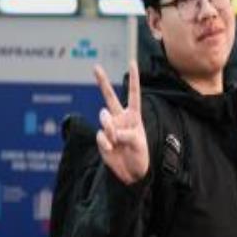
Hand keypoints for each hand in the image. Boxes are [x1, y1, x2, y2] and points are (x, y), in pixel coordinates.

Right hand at [94, 61, 148, 184]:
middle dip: (102, 81)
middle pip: (109, 96)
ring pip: (104, 118)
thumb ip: (126, 134)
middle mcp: (120, 118)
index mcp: (133, 116)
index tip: (132, 62)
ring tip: (117, 141)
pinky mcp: (102, 138)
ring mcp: (109, 127)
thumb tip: (111, 130)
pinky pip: (101, 135)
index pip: (133, 94)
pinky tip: (112, 150)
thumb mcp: (139, 144)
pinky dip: (107, 143)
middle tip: (96, 66)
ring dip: (110, 128)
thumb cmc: (140, 157)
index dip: (133, 78)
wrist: (130, 174)